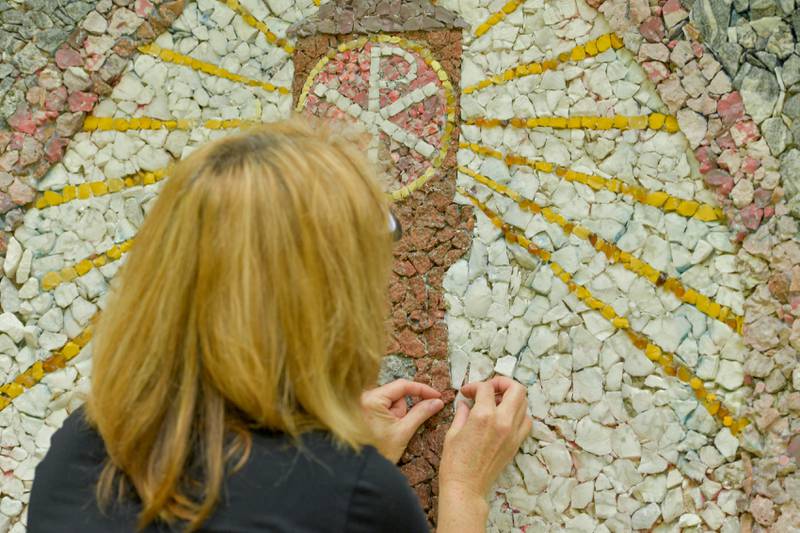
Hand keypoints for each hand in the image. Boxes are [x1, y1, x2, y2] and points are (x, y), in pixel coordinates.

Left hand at [361, 379, 444, 462]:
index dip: (422, 389)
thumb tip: (437, 402)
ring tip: (389, 432)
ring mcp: (362, 403)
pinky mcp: (363, 409)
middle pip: (396, 394)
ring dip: (396, 415)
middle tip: (399, 427)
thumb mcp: (404, 432)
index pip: (402, 385)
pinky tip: (384, 430)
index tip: (436, 395)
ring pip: (391, 401)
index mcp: (372, 399)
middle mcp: (364, 397)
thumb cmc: (379, 453)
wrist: (362, 470)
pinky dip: (389, 416)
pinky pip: (383, 406)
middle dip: (403, 410)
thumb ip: (421, 413)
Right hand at [439, 377, 531, 502]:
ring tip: (496, 403)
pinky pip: (526, 421)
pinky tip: (504, 417)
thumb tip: (466, 403)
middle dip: (502, 383)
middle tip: (490, 388)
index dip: (474, 385)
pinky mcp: (516, 444)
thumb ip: (462, 413)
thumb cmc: (455, 462)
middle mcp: (503, 421)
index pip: (486, 387)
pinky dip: (518, 414)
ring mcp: (513, 433)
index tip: (467, 392)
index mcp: (483, 416)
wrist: (466, 488)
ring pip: (524, 403)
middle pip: (516, 389)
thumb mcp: (453, 432)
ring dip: (511, 397)